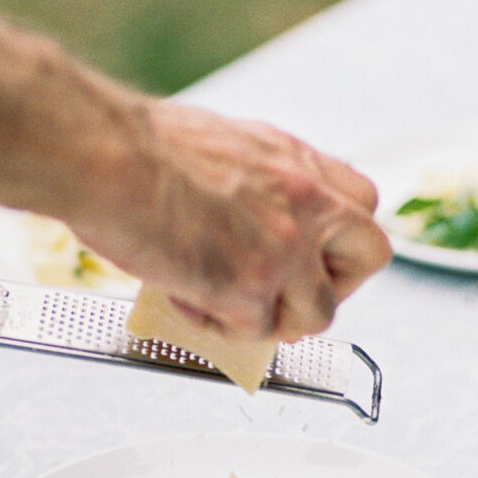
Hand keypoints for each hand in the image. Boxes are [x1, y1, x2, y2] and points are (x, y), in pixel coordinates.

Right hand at [73, 102, 390, 341]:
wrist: (108, 160)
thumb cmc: (141, 149)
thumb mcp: (227, 146)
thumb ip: (262, 182)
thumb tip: (255, 217)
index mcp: (297, 162)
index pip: (361, 204)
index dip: (339, 240)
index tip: (313, 255)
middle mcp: (304, 203)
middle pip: (369, 256)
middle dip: (335, 285)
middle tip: (293, 296)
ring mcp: (283, 249)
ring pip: (316, 314)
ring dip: (275, 319)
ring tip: (226, 303)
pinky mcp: (249, 289)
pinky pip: (252, 332)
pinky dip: (220, 326)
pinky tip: (188, 298)